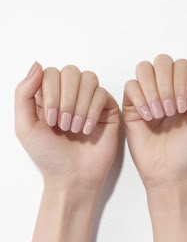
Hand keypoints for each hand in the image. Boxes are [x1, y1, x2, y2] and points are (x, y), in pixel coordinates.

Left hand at [15, 63, 119, 190]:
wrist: (72, 177)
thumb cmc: (49, 155)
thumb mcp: (25, 126)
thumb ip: (23, 93)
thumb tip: (37, 64)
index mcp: (48, 95)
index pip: (51, 72)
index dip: (51, 93)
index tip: (50, 120)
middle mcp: (70, 95)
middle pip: (71, 71)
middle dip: (67, 100)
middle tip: (63, 126)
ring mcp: (89, 101)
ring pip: (89, 79)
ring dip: (80, 106)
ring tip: (75, 129)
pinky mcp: (106, 110)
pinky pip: (103, 94)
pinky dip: (93, 112)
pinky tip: (88, 130)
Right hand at [123, 51, 186, 188]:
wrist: (169, 173)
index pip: (182, 64)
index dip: (181, 80)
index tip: (183, 107)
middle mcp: (168, 89)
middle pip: (162, 62)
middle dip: (165, 85)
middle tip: (171, 111)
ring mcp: (149, 96)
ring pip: (143, 69)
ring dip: (151, 91)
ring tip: (158, 114)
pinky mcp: (132, 106)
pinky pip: (129, 86)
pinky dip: (139, 99)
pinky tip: (146, 118)